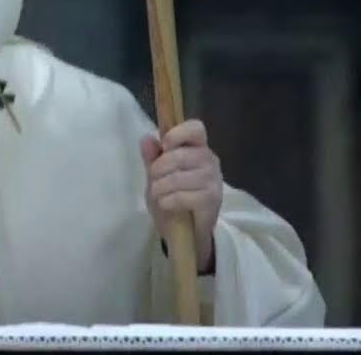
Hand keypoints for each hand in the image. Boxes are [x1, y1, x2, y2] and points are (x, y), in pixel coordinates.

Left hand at [139, 119, 222, 273]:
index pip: (196, 128)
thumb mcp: (156, 176)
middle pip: (182, 154)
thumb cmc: (172, 196)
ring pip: (181, 177)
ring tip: (158, 194)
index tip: (164, 146)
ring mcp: (214, 181)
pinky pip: (185, 196)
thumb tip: (146, 139)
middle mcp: (210, 161)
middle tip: (153, 179)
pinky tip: (166, 204)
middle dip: (160, 168)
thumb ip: (152, 158)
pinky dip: (169, 201)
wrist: (184, 231)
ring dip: (161, 187)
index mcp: (198, 148)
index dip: (178, 133)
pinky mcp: (212, 201)